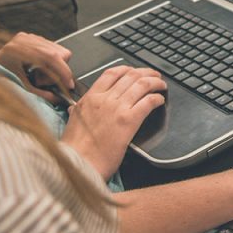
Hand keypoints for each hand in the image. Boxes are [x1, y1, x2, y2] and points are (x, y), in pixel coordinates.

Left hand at [0, 32, 73, 104]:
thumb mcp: (22, 89)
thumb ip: (42, 94)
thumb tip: (59, 99)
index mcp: (21, 50)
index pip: (53, 57)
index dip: (65, 72)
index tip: (68, 85)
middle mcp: (25, 40)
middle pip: (59, 52)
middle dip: (58, 69)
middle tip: (43, 81)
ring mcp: (27, 37)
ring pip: (57, 49)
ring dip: (53, 65)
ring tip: (37, 74)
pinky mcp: (29, 37)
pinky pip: (50, 46)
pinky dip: (48, 59)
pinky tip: (36, 67)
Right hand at [61, 66, 165, 180]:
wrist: (78, 164)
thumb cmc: (75, 149)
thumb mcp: (72, 122)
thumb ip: (77, 111)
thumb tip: (74, 108)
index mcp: (90, 98)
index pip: (111, 73)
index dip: (127, 69)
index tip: (134, 71)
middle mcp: (104, 99)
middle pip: (130, 76)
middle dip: (146, 73)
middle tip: (154, 75)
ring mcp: (117, 109)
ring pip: (142, 85)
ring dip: (155, 83)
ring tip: (161, 85)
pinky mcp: (129, 121)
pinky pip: (148, 102)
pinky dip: (156, 98)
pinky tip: (160, 101)